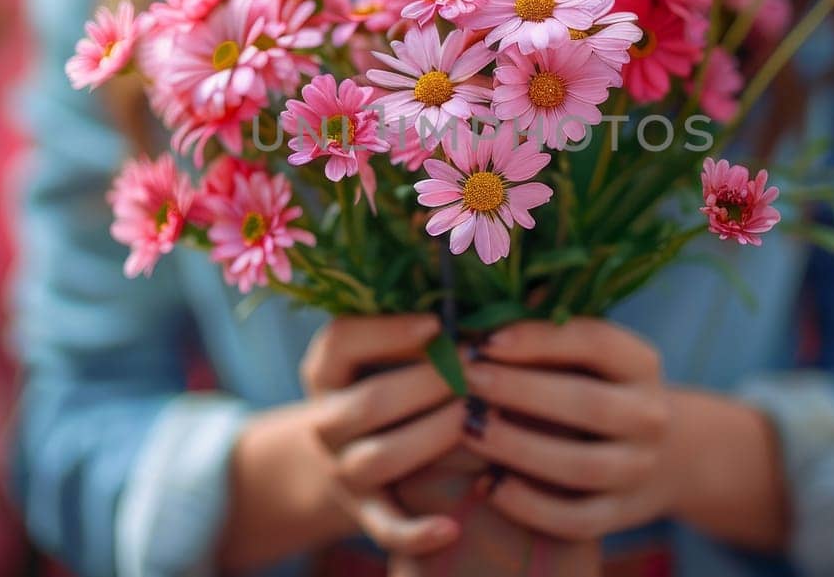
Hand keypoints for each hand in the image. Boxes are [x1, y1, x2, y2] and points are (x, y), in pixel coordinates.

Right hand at [300, 314, 467, 555]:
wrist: (349, 453)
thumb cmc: (390, 382)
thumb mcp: (389, 350)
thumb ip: (431, 327)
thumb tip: (508, 299)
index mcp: (325, 372)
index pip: (340, 342)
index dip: (387, 332)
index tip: (437, 323)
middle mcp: (326, 422)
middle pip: (368, 402)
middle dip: (427, 382)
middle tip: (476, 367)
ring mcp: (344, 469)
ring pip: (378, 458)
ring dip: (430, 435)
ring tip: (475, 416)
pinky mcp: (368, 511)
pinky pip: (386, 528)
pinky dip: (415, 533)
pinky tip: (451, 528)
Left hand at [458, 318, 675, 541]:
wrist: (666, 455)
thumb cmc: (598, 387)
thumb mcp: (589, 355)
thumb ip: (546, 330)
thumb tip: (486, 301)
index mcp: (641, 363)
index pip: (595, 342)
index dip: (539, 340)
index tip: (487, 340)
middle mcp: (649, 415)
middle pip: (588, 404)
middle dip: (522, 391)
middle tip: (468, 381)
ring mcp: (639, 469)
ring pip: (582, 466)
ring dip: (520, 448)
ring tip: (471, 430)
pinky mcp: (621, 515)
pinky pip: (577, 519)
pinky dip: (531, 507)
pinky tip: (490, 486)